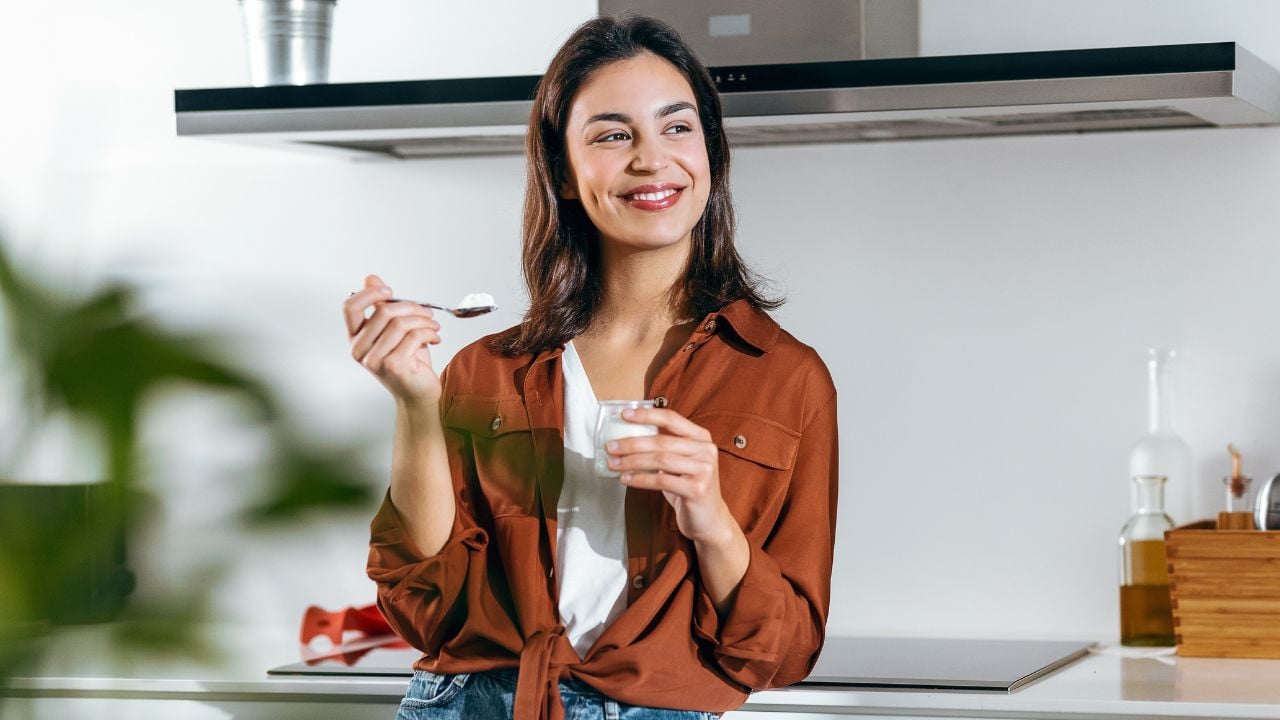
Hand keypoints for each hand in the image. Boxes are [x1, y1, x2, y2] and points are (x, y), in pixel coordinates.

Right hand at [343, 274, 442, 407]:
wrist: (419, 393)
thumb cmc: (407, 361)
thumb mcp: (394, 330)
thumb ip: (381, 306)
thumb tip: (370, 278)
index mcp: (356, 338)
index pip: (350, 307)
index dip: (369, 293)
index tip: (389, 291)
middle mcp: (359, 350)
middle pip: (383, 311)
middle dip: (411, 307)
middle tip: (426, 311)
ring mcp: (374, 360)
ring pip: (401, 323)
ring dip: (424, 320)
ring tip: (433, 326)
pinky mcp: (393, 366)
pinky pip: (414, 336)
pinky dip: (430, 333)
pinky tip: (434, 338)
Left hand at [605, 408, 735, 545]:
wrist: (710, 518)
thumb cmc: (689, 487)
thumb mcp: (680, 462)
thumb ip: (664, 448)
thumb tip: (626, 439)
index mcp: (701, 437)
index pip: (671, 419)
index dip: (646, 415)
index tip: (624, 415)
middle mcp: (706, 450)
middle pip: (662, 441)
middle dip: (632, 443)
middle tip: (611, 446)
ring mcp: (704, 469)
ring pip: (660, 460)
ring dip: (632, 461)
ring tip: (614, 463)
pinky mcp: (698, 489)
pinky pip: (662, 481)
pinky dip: (640, 479)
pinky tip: (626, 479)